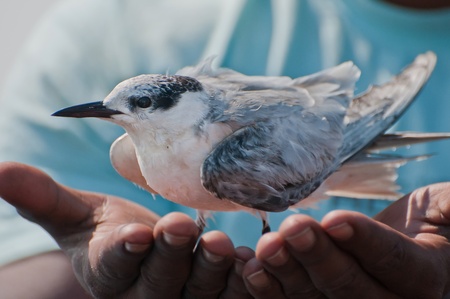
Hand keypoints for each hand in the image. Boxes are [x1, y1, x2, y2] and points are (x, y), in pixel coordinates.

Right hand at [0, 162, 251, 297]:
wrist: (146, 249)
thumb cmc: (107, 231)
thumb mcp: (77, 215)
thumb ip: (44, 198)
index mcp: (109, 273)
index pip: (112, 266)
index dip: (122, 253)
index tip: (131, 234)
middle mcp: (145, 292)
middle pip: (159, 279)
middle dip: (170, 255)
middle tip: (181, 227)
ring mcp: (182, 296)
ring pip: (197, 289)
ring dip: (208, 268)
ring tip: (217, 243)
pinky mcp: (214, 294)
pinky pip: (229, 292)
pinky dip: (239, 279)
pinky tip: (249, 261)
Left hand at [243, 184, 449, 297]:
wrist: (407, 242)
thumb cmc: (432, 221)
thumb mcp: (448, 208)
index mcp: (426, 278)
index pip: (397, 264)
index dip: (366, 243)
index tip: (336, 219)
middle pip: (352, 287)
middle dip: (319, 257)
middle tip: (292, 229)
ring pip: (319, 298)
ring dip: (288, 274)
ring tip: (266, 249)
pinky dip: (271, 289)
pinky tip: (251, 270)